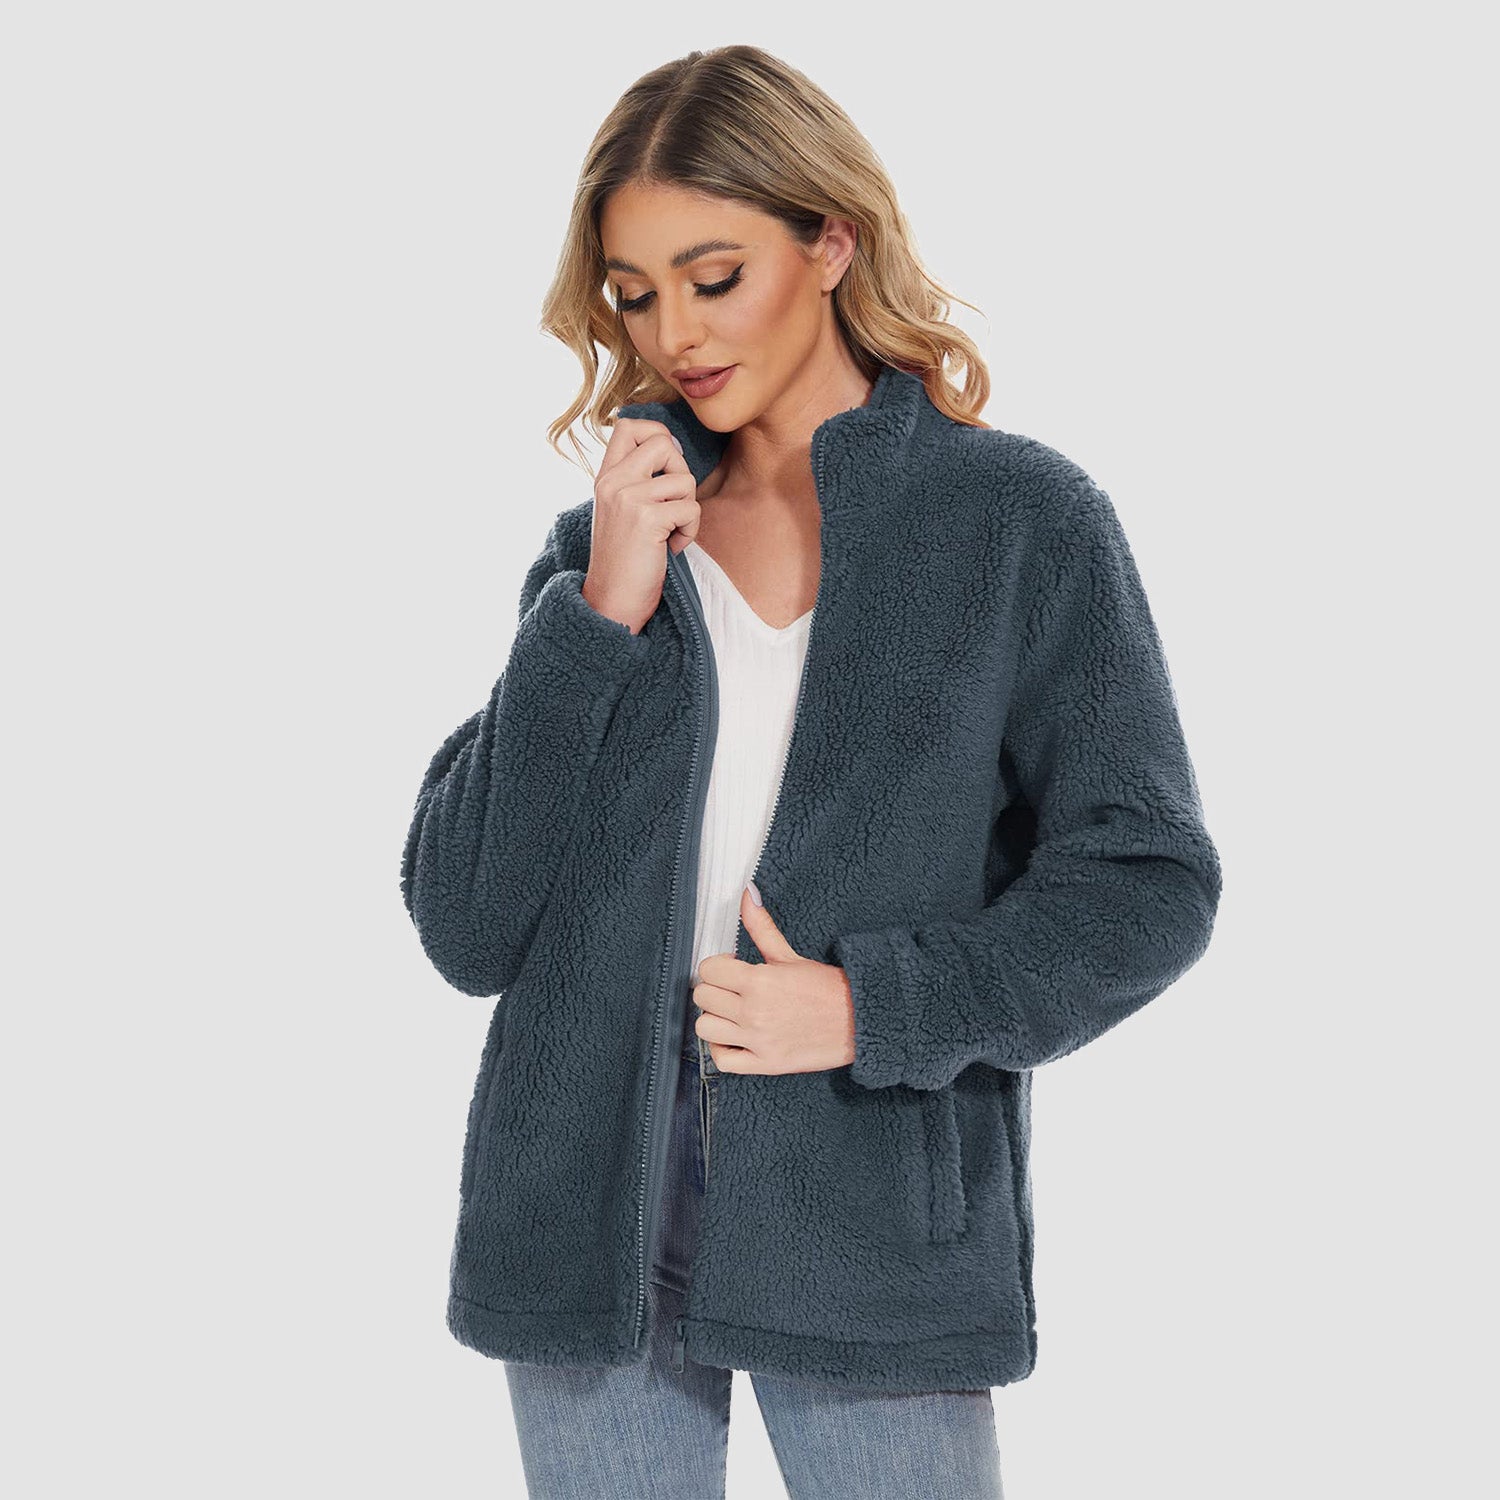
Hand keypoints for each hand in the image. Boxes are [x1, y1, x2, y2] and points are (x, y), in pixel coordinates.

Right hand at [581, 417, 700, 635]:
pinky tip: (671, 548)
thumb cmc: (624, 562)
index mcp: (605, 477)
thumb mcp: (621, 511)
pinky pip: (691, 508)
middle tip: (673, 503)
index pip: (628, 425)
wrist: (611, 602)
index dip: (657, 434)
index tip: (665, 466)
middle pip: (663, 441)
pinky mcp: (646, 519)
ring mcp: (627, 498)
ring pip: (684, 478)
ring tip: (670, 532)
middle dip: (681, 471)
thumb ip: (636, 480)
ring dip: (688, 508)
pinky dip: (690, 531)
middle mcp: (612, 482)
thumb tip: (671, 448)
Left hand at [690, 883, 855, 1074]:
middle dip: (715, 989)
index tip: (733, 968)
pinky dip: (722, 1050)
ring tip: (732, 1013)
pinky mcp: (765, 1064)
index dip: (718, 965)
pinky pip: (722, 1061)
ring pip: (705, 1028)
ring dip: (715, 1018)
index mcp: (759, 981)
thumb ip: (762, 927)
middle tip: (733, 989)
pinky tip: (734, 1038)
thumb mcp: (789, 955)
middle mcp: (754, 1012)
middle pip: (703, 997)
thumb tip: (748, 893)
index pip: (708, 970)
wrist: (858, 1020)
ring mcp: (758, 1040)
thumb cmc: (826, 988)